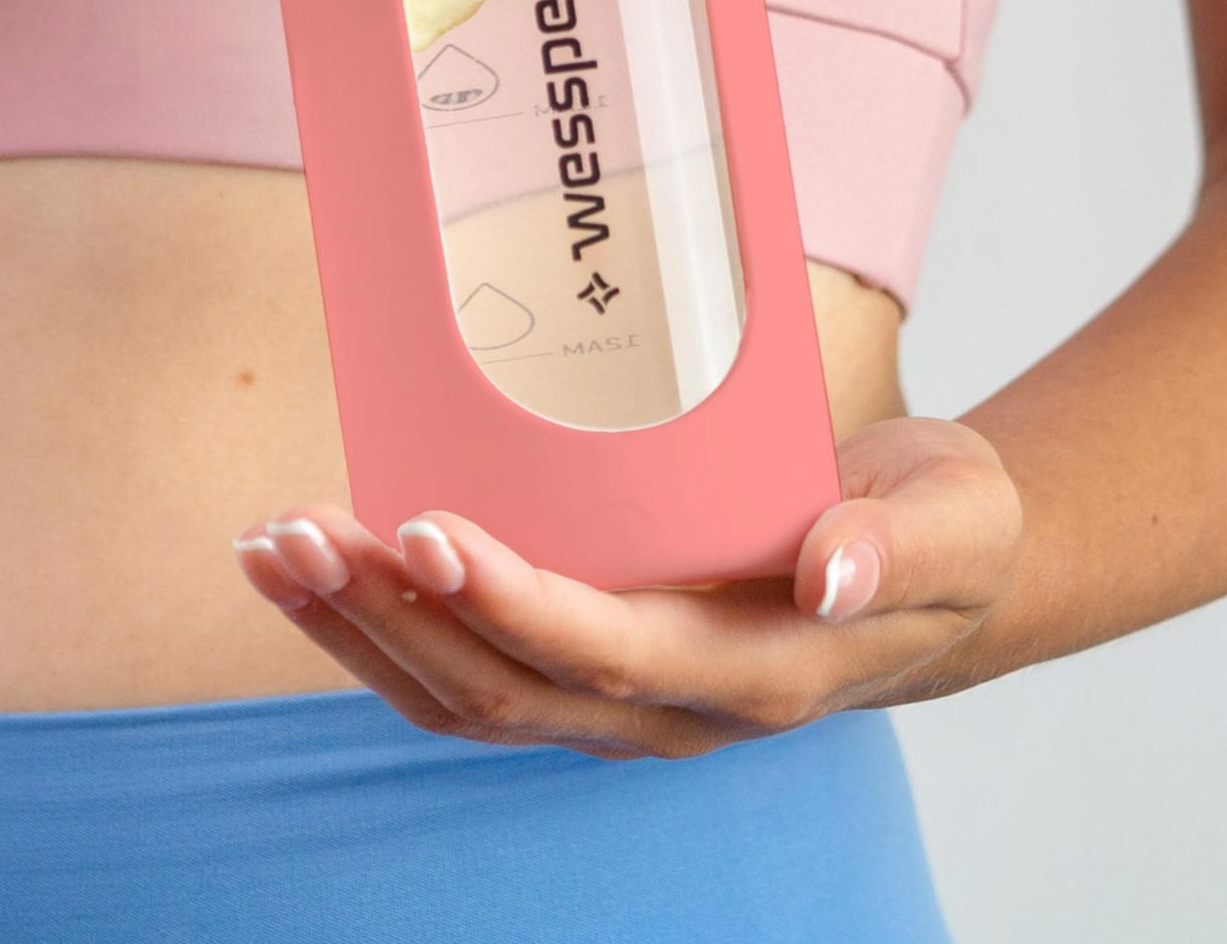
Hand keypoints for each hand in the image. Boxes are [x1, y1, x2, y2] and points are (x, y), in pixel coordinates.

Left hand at [233, 417, 1020, 758]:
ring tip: (271, 545)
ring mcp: (619, 701)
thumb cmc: (942, 527)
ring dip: (356, 629)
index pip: (609, 654)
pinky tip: (312, 563)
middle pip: (505, 688)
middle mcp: (672, 710)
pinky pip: (462, 673)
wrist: (935, 571)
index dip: (512, 603)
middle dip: (392, 615)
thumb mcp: (955, 515)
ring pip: (462, 696)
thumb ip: (901, 542)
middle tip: (301, 527)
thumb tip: (831, 571)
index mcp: (758, 675)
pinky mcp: (586, 668)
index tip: (425, 527)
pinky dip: (375, 626)